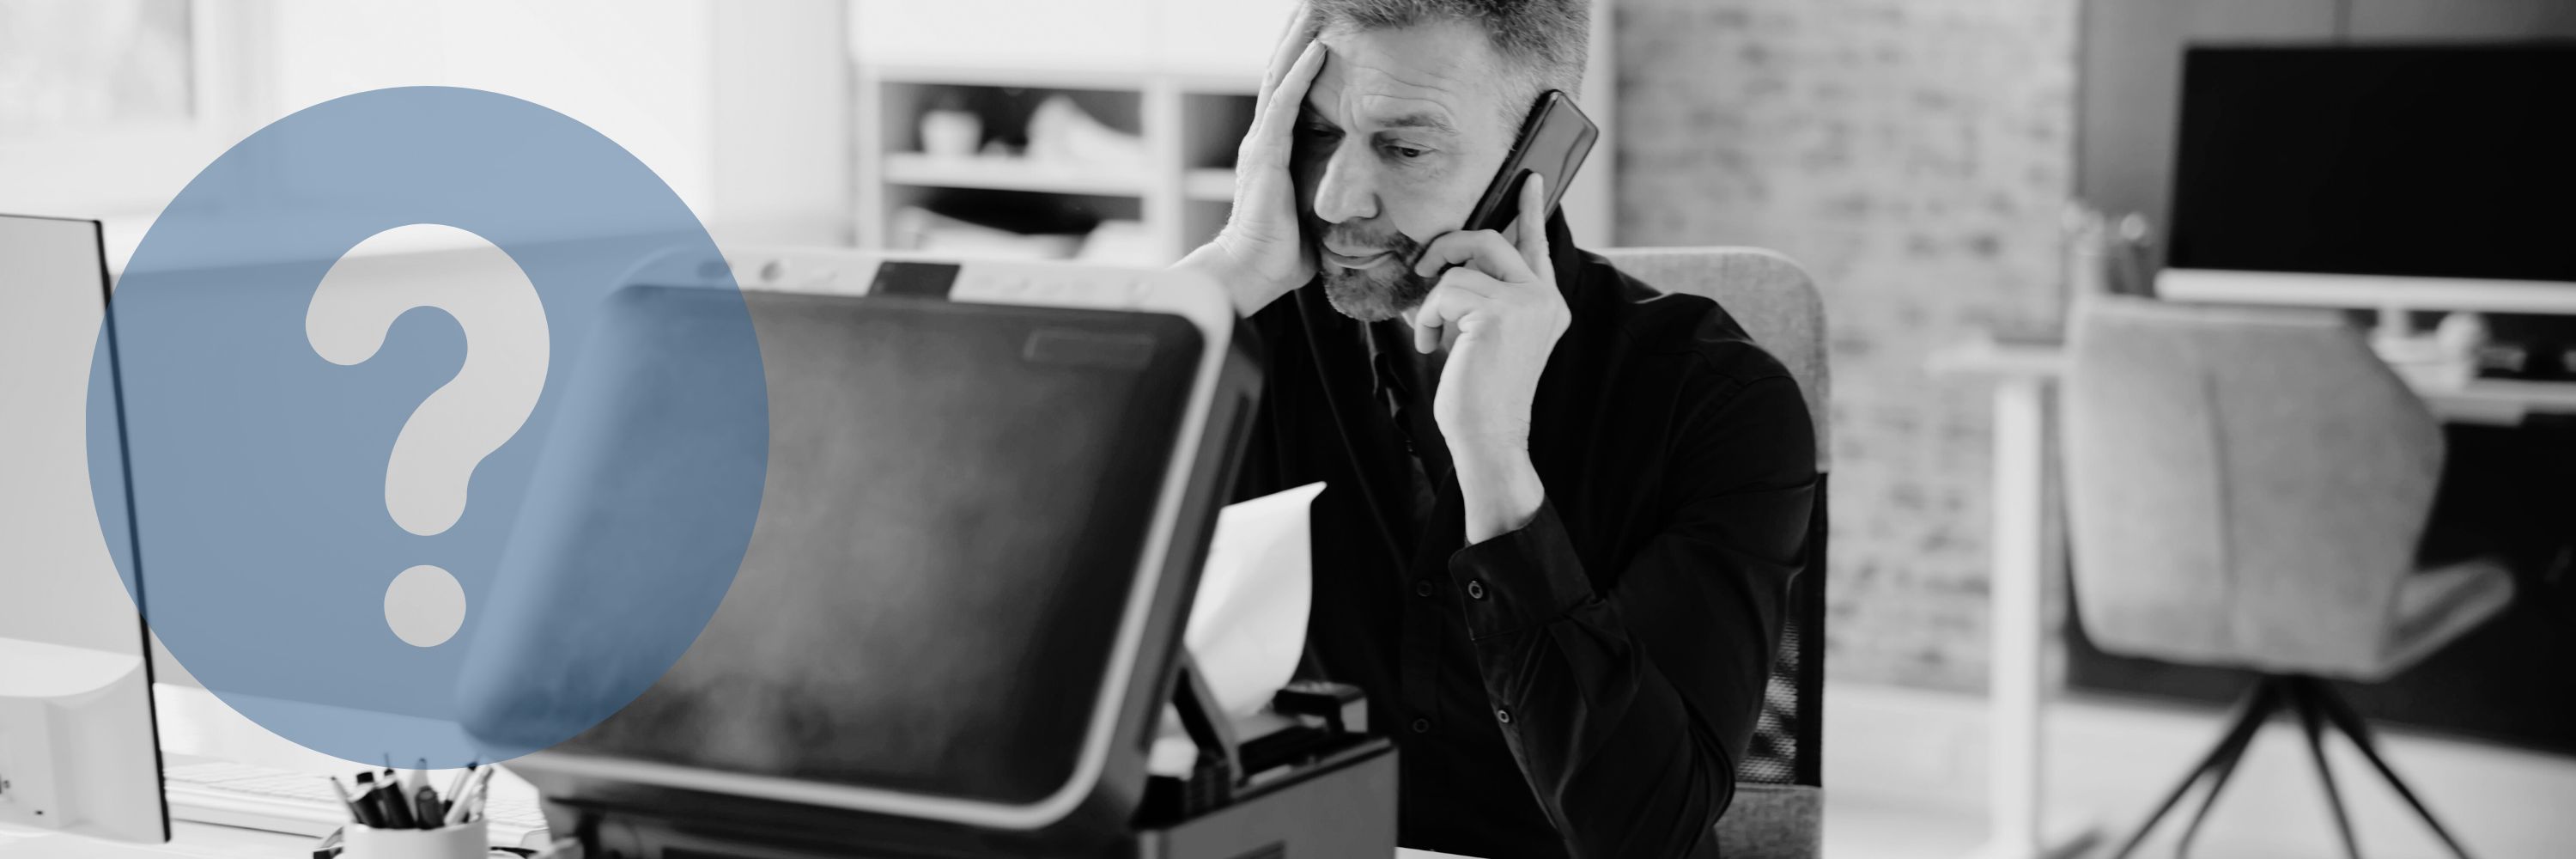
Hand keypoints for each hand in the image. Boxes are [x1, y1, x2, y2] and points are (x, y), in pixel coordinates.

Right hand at [1178, 6, 1324, 315]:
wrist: (1251, 275)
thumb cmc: (1282, 255)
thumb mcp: (1310, 214)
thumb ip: (1325, 195)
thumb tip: (1358, 198)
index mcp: (1272, 153)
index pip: (1287, 96)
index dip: (1301, 63)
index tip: (1321, 32)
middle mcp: (1262, 141)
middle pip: (1279, 76)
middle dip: (1296, 38)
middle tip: (1314, 6)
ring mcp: (1260, 145)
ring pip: (1279, 79)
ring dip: (1298, 43)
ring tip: (1314, 12)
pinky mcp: (1265, 155)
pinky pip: (1284, 104)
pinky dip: (1300, 75)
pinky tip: (1318, 49)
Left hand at [1408, 175, 1568, 452]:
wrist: (1489, 435)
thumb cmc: (1481, 393)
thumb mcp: (1487, 336)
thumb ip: (1484, 297)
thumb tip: (1448, 264)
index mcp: (1547, 304)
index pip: (1536, 246)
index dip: (1531, 210)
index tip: (1531, 179)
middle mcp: (1544, 299)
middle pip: (1490, 241)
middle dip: (1448, 248)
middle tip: (1423, 268)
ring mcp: (1525, 304)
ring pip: (1460, 270)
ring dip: (1432, 302)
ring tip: (1432, 335)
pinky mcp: (1499, 313)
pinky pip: (1445, 292)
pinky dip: (1426, 318)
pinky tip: (1431, 346)